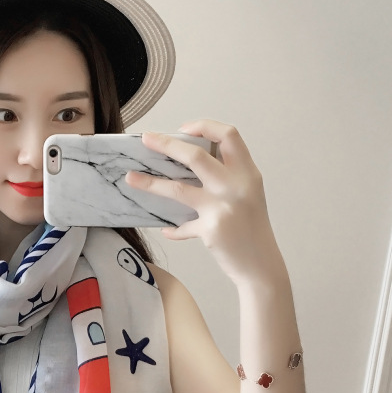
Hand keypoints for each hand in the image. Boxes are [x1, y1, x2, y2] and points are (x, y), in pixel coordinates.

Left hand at [126, 119, 281, 285]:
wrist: (262, 265)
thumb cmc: (251, 230)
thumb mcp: (247, 196)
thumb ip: (225, 179)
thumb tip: (187, 167)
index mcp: (248, 173)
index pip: (228, 135)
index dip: (204, 127)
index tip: (182, 129)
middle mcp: (237, 186)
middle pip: (196, 155)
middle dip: (166, 144)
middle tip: (146, 139)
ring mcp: (223, 207)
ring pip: (177, 188)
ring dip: (150, 183)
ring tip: (130, 178)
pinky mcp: (210, 229)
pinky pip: (181, 227)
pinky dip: (173, 230)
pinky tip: (167, 230)